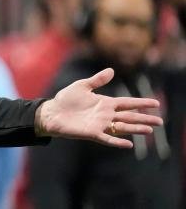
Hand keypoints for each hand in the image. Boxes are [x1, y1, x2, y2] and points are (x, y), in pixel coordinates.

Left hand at [35, 68, 162, 147]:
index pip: (127, 103)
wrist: (52, 112)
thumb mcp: (82, 86)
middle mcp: (105, 115)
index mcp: (105, 103)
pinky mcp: (92, 133)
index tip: (156, 103)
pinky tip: (129, 144)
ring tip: (150, 130)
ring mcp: (100, 125)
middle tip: (160, 121)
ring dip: (136, 129)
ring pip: (122, 127)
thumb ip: (97, 80)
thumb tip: (112, 70)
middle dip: (144, 118)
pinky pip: (107, 138)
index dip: (141, 103)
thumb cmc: (66, 99)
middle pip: (129, 116)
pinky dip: (117, 141)